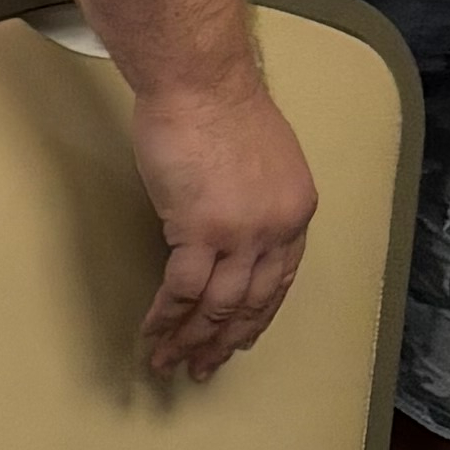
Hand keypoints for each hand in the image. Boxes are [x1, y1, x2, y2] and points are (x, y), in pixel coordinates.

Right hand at [126, 65, 318, 381]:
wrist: (200, 83)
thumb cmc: (220, 106)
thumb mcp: (260, 159)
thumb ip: (254, 200)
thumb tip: (228, 226)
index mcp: (297, 210)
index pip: (281, 281)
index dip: (257, 317)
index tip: (239, 340)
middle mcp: (276, 228)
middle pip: (250, 302)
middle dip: (223, 341)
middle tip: (202, 367)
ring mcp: (241, 233)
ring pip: (217, 305)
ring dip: (190, 339)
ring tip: (169, 362)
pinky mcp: (200, 230)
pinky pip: (181, 290)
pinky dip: (164, 317)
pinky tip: (152, 333)